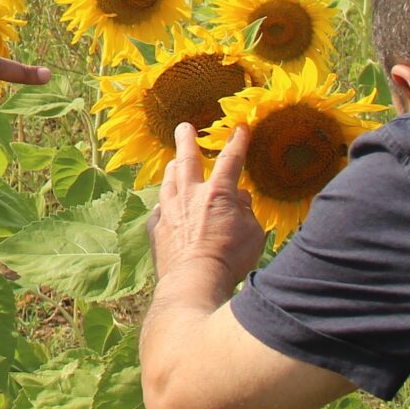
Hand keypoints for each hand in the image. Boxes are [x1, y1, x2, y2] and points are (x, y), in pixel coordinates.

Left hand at [153, 123, 264, 294]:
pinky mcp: (156, 228)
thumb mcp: (253, 233)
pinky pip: (158, 210)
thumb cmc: (230, 259)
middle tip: (184, 127)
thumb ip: (245, 210)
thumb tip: (239, 197)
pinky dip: (163, 206)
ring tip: (173, 163)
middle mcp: (190, 195)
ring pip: (168, 181)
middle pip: (187, 159)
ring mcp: (169, 211)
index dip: (237, 142)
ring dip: (172, 169)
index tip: (239, 127)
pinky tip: (164, 207)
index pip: (231, 159)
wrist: (194, 281)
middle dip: (187, 140)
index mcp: (218, 193)